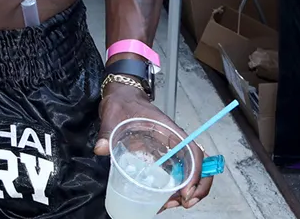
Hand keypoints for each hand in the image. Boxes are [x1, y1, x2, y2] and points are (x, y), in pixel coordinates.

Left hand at [95, 82, 212, 210]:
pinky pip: (174, 173)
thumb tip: (101, 148)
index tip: (186, 191)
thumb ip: (107, 131)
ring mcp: (168, 149)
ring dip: (186, 191)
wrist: (120, 96)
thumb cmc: (122, 102)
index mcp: (168, 130)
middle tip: (183, 203)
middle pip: (197, 166)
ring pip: (188, 172)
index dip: (196, 173)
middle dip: (196, 188)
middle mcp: (173, 141)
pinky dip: (174, 188)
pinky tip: (163, 198)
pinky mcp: (160, 155)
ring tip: (171, 204)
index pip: (193, 152)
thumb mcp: (114, 114)